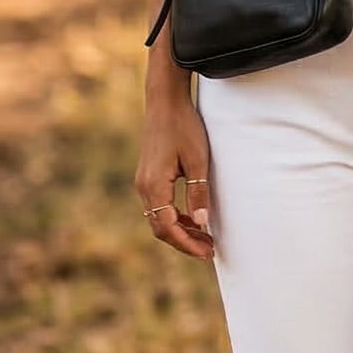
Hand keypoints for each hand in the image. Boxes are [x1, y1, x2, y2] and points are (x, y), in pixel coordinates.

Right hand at [136, 78, 214, 258]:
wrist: (165, 101)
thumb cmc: (184, 126)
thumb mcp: (198, 161)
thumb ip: (198, 193)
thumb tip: (202, 222)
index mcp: (154, 186)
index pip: (167, 227)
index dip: (187, 243)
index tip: (206, 252)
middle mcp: (144, 187)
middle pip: (160, 227)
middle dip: (184, 241)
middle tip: (208, 250)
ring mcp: (144, 181)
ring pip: (158, 217)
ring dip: (180, 230)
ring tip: (204, 237)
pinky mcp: (148, 175)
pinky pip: (158, 205)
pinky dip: (174, 216)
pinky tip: (192, 217)